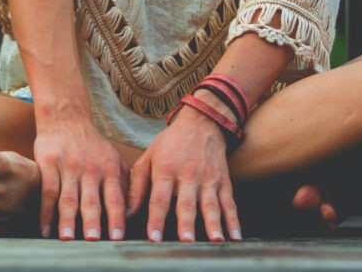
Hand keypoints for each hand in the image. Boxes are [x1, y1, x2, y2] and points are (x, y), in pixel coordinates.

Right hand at [34, 108, 128, 240]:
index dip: (116, 218)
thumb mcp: (113, 158)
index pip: (115, 197)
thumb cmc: (92, 144)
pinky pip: (48, 191)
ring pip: (68, 198)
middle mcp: (90, 169)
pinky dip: (46, 212)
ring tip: (68, 238)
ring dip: (67, 220)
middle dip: (93, 221)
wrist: (67, 117)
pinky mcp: (49, 163)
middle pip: (91, 200)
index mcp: (109, 169)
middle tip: (94, 240)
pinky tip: (46, 229)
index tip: (118, 237)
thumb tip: (132, 211)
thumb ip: (123, 183)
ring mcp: (69, 166)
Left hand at [128, 102, 241, 241]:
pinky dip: (233, 221)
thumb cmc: (171, 142)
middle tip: (186, 241)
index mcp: (166, 169)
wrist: (201, 121)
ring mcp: (208, 178)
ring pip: (211, 204)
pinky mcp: (224, 180)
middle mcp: (188, 174)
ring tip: (215, 240)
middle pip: (186, 203)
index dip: (156, 219)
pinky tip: (235, 236)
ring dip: (213, 224)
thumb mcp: (148, 157)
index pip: (159, 198)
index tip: (155, 237)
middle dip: (187, 223)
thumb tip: (126, 212)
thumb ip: (137, 186)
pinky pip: (229, 203)